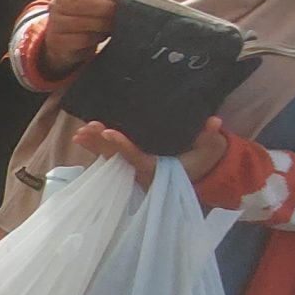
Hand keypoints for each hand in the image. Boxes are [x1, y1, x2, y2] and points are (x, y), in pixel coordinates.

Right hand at [39, 0, 118, 77]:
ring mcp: (56, 21)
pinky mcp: (57, 40)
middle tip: (119, 14)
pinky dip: (94, 38)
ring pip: (80, 22)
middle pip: (83, 2)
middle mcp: (59, 1)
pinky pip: (79, 39)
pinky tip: (101, 36)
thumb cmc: (90, 14)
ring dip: (101, 25)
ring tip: (112, 26)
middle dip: (105, 9)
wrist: (70, 40)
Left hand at [71, 117, 229, 182]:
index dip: (123, 146)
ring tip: (79, 133)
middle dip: (101, 145)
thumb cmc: (204, 159)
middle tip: (87, 129)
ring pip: (110, 158)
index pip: (137, 157)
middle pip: (117, 159)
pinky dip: (96, 147)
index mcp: (158, 169)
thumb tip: (214, 122)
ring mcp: (134, 169)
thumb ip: (210, 137)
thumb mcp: (211, 149)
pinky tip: (82, 136)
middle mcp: (141, 172)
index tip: (109, 132)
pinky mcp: (130, 164)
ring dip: (94, 146)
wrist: (199, 171)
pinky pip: (110, 157)